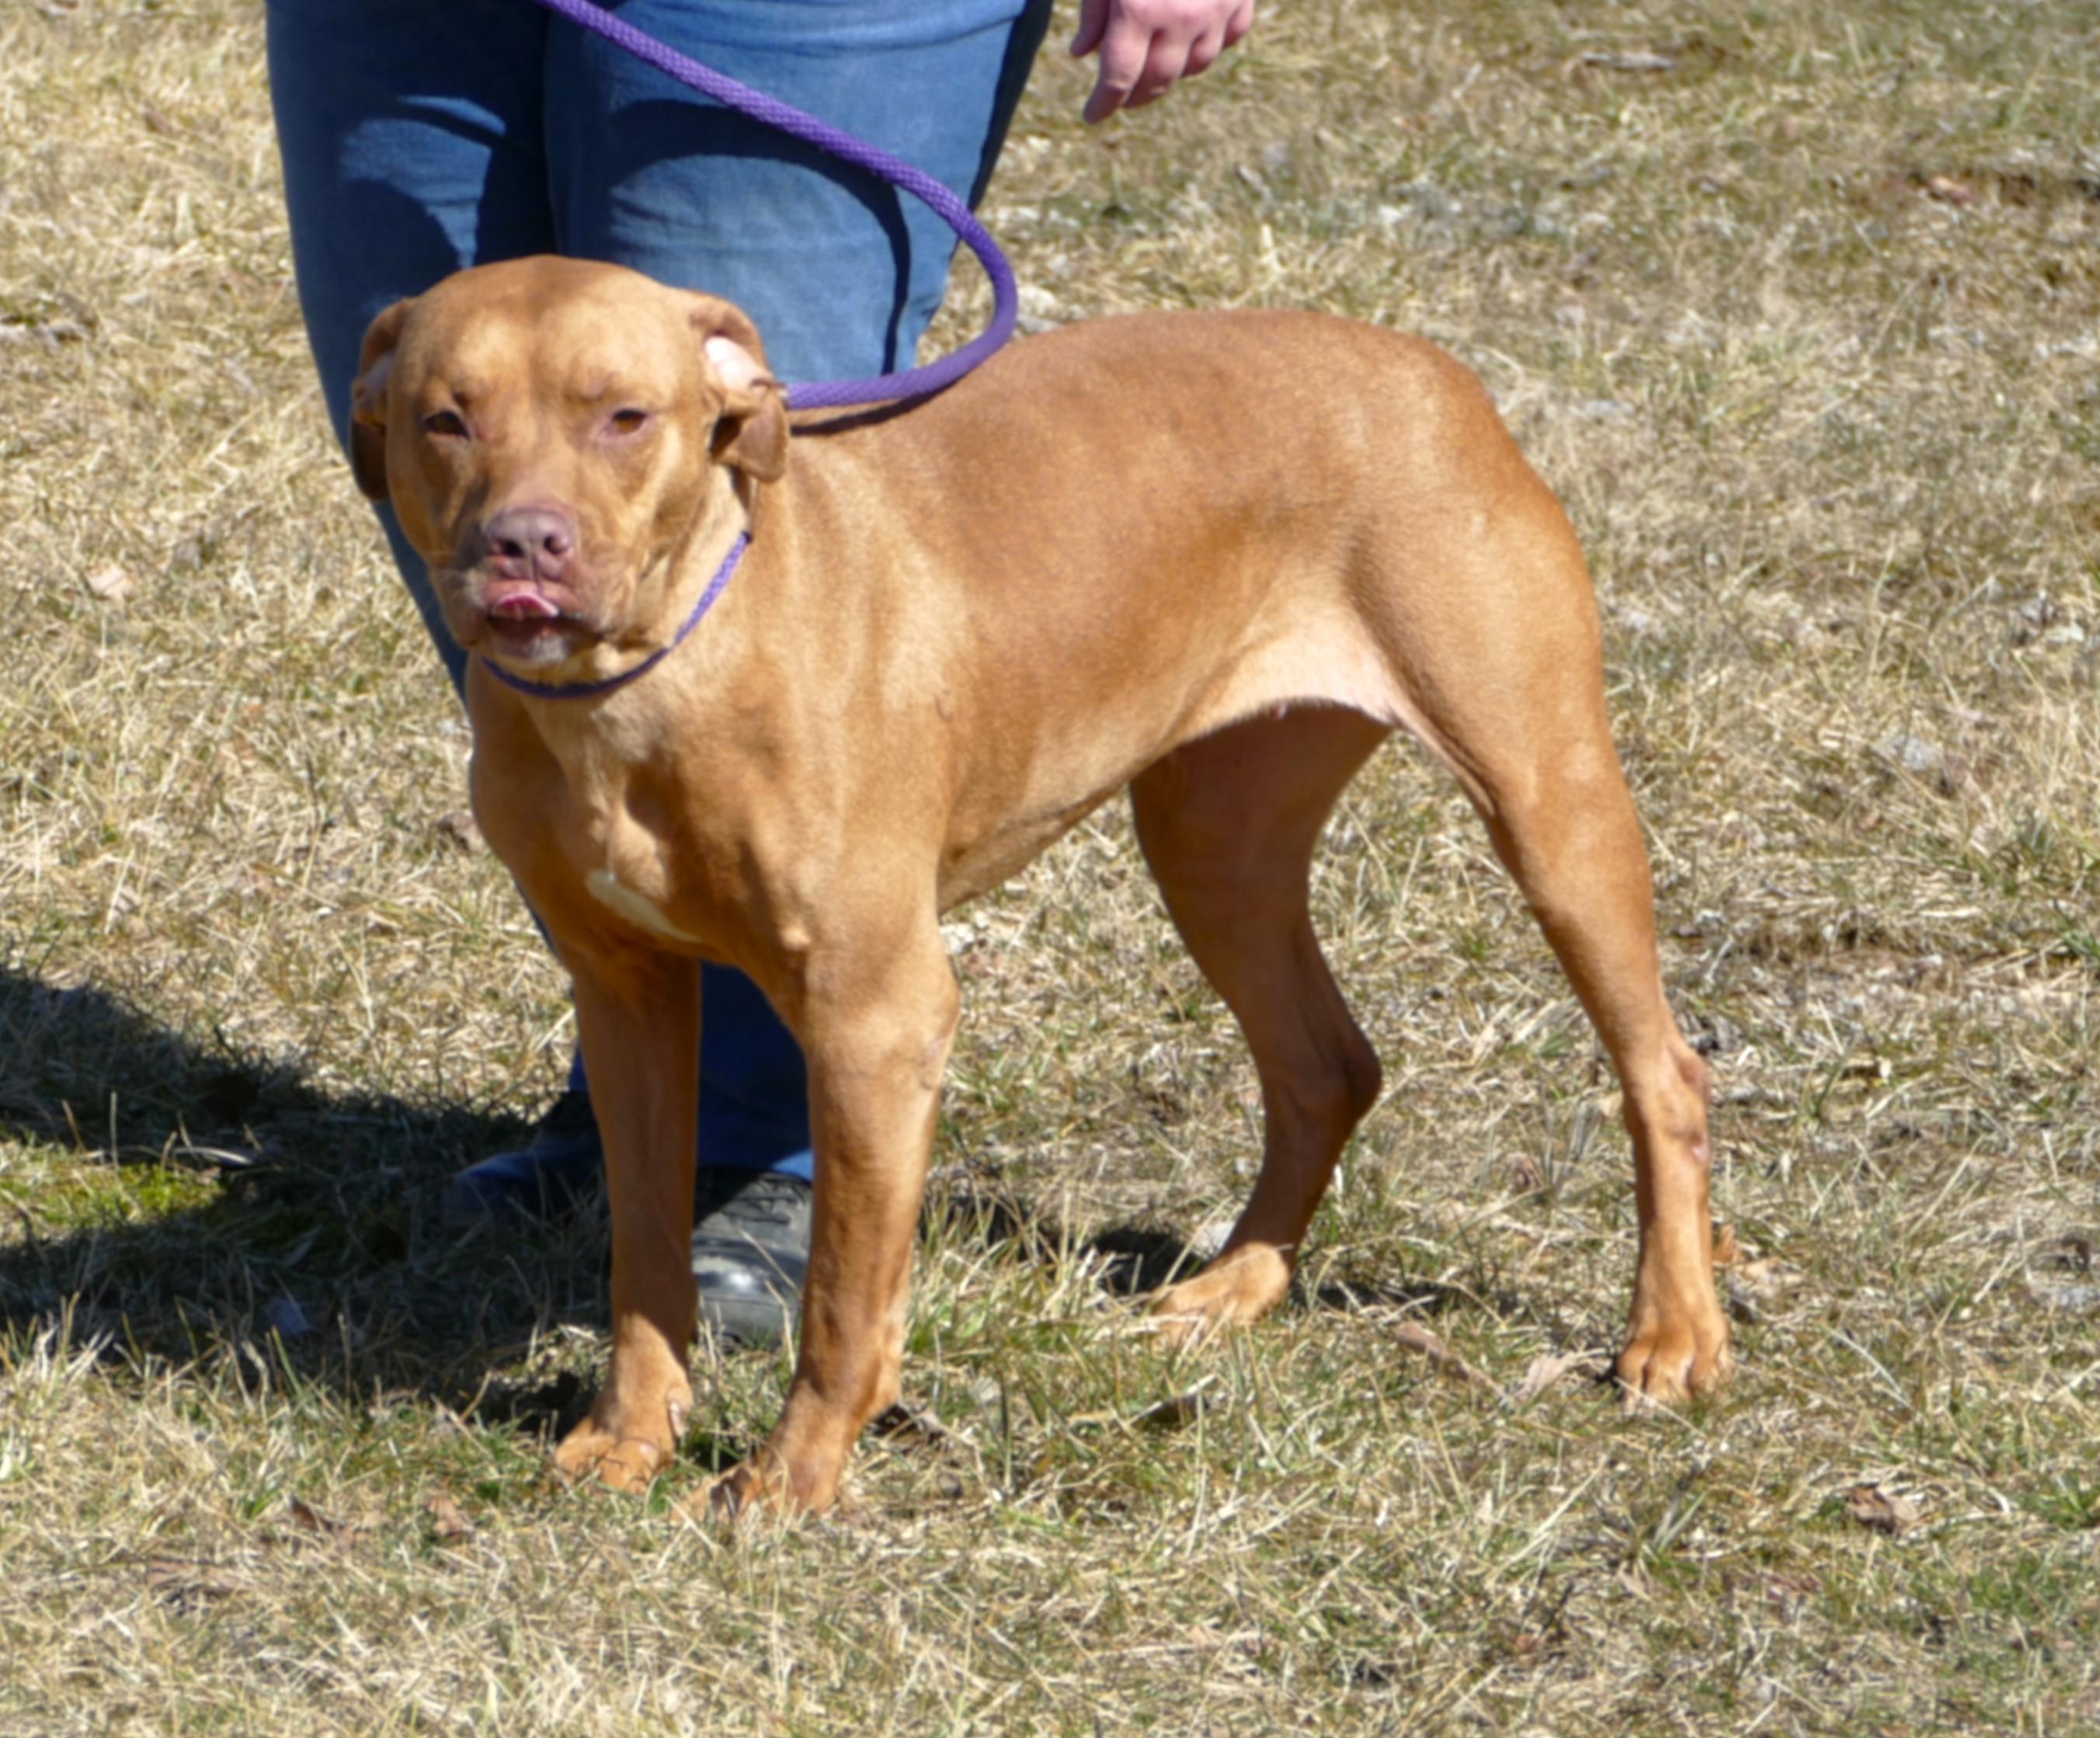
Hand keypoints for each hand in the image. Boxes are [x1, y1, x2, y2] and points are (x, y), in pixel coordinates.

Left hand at [1070, 0, 1254, 125]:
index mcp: (1138, 11)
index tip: (1092, 116)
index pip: (1117, 79)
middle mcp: (1179, 18)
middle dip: (1135, 96)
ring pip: (1195, 65)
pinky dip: (1209, 45)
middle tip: (1121, 97)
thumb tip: (1080, 53)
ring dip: (1172, 72)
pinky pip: (1228, 38)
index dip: (1103, 104)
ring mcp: (1215, 10)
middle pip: (1157, 81)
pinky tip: (1192, 43)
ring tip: (1155, 67)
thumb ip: (1092, 11)